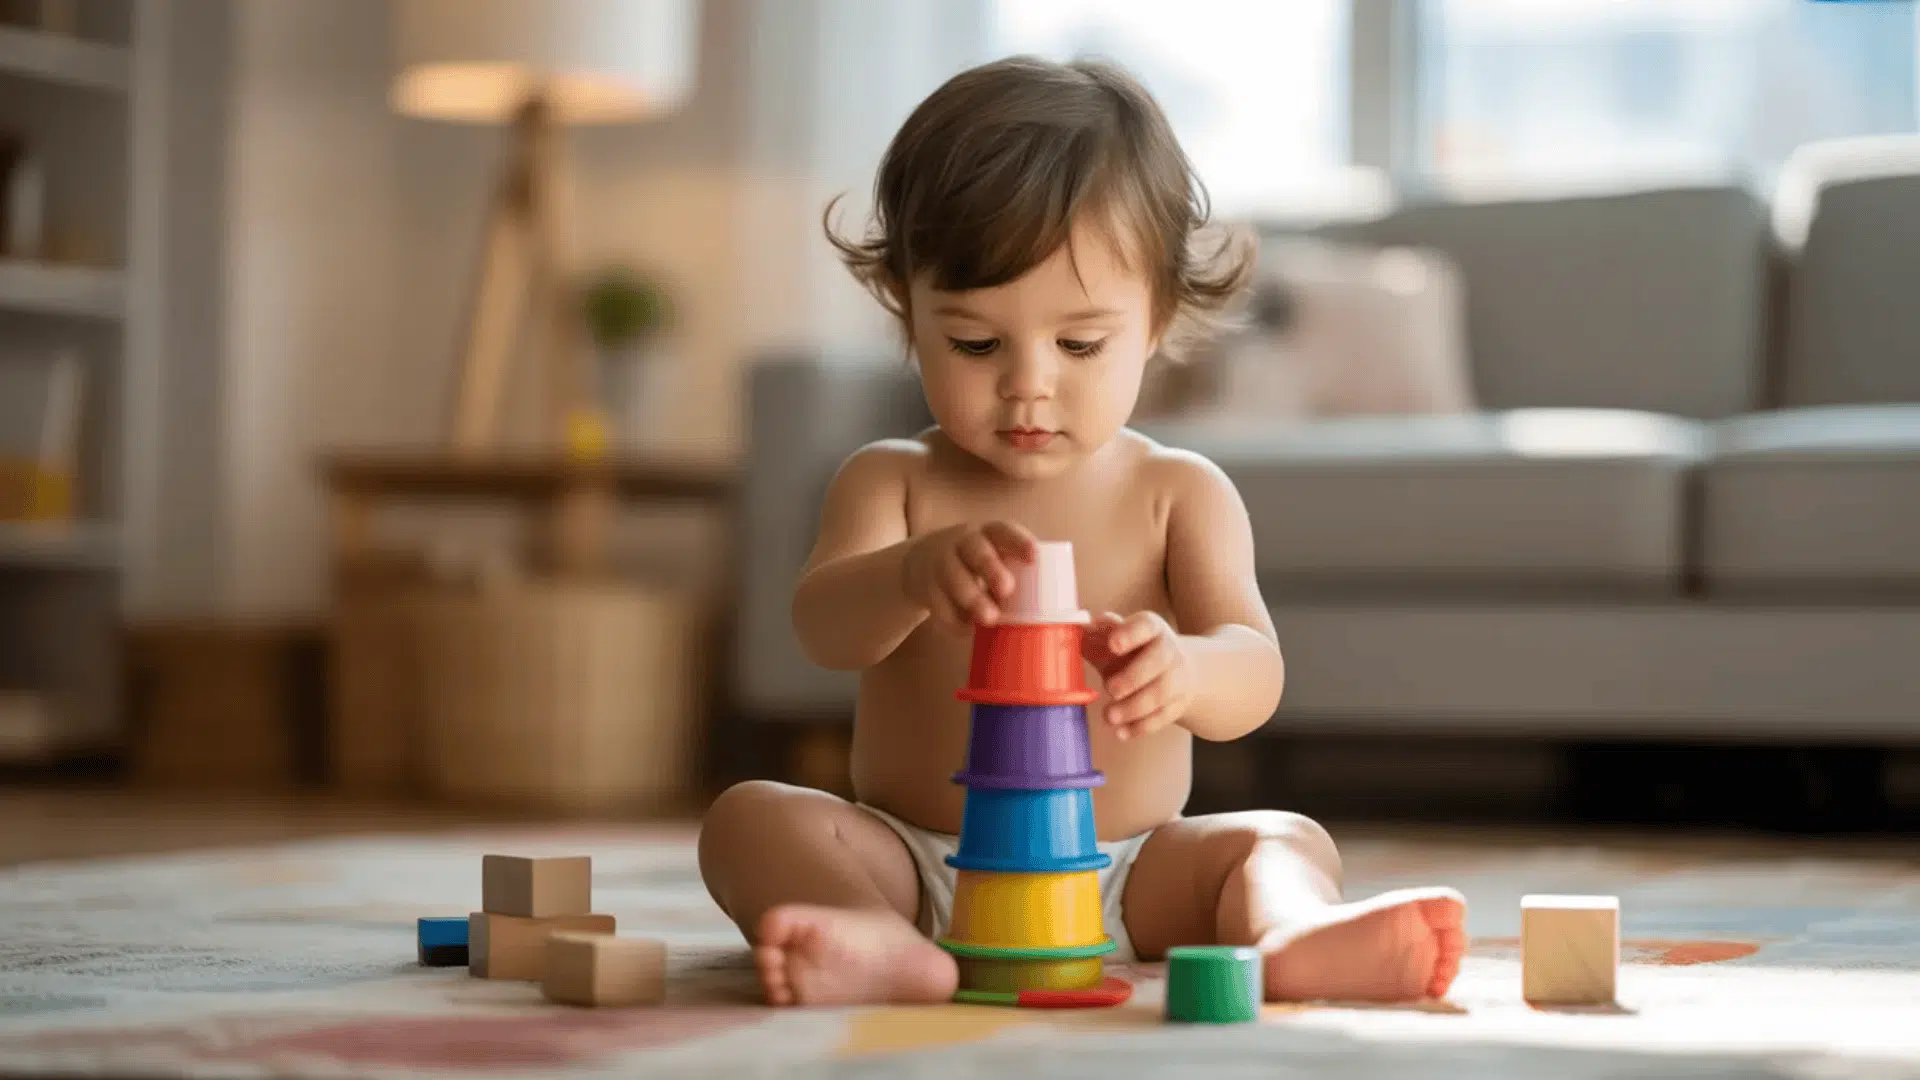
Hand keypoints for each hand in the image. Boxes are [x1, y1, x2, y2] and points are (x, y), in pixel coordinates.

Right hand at [901, 521, 1039, 631]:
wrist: (919, 563)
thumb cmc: (973, 563)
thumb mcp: (990, 554)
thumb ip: (1014, 570)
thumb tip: (1052, 610)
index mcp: (986, 533)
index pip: (1003, 531)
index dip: (1019, 542)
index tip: (1034, 557)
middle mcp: (962, 542)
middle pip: (977, 552)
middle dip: (992, 570)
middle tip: (1007, 590)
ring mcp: (941, 562)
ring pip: (954, 577)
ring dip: (972, 598)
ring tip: (989, 618)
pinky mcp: (925, 586)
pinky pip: (938, 604)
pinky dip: (953, 620)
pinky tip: (966, 629)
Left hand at [1082, 611, 1192, 740]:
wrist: (1177, 669)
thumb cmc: (1134, 652)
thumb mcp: (1115, 639)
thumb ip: (1096, 635)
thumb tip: (1078, 630)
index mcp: (1151, 629)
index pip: (1146, 625)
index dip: (1131, 634)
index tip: (1113, 645)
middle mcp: (1169, 650)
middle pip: (1158, 661)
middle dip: (1132, 677)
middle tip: (1110, 689)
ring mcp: (1178, 678)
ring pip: (1161, 693)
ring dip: (1133, 708)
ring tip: (1109, 716)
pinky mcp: (1178, 703)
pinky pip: (1163, 717)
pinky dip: (1141, 727)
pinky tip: (1122, 732)